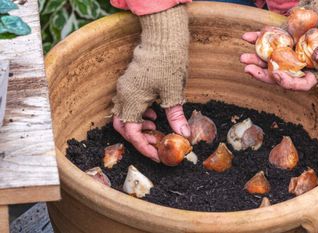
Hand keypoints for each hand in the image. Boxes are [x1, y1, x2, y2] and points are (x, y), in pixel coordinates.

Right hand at [111, 6, 188, 161]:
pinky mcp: (130, 82)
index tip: (158, 154)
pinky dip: (139, 113)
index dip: (144, 146)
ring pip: (124, 115)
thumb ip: (175, 117)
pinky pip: (128, 104)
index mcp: (131, 100)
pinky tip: (154, 113)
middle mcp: (123, 95)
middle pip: (122, 126)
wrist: (163, 37)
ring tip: (155, 127)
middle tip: (155, 142)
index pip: (132, 133)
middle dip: (137, 138)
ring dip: (138, 125)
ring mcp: (125, 87)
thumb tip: (183, 135)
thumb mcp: (173, 93)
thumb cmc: (168, 63)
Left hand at [241, 32, 317, 89]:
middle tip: (248, 67)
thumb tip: (317, 57)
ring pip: (270, 61)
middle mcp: (300, 65)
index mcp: (315, 70)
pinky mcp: (282, 40)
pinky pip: (268, 43)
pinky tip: (247, 37)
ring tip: (243, 57)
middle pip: (280, 75)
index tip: (276, 75)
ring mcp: (289, 53)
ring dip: (256, 60)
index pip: (301, 84)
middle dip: (263, 74)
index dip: (288, 83)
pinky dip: (257, 40)